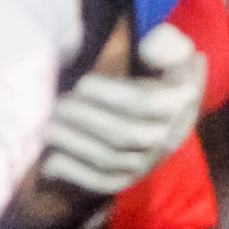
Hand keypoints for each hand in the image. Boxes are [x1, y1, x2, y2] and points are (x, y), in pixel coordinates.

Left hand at [42, 23, 208, 197]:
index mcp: (180, 103)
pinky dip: (75, 175)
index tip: (83, 82)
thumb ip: (168, 44)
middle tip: (57, 104)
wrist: (171, 111)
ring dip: (75, 144)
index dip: (110, 94)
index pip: (146, 104)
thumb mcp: (174, 51)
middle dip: (87, 119)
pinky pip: (104, 183)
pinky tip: (50, 161)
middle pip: (126, 135)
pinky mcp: (130, 179)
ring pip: (111, 160)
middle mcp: (168, 138)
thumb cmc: (162, 73)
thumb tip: (149, 49)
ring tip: (47, 126)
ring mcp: (148, 162)